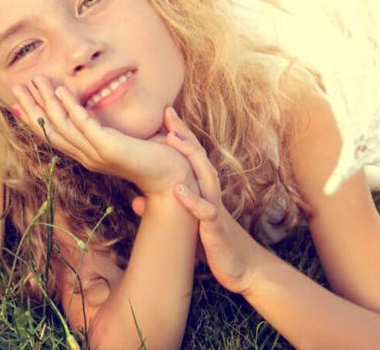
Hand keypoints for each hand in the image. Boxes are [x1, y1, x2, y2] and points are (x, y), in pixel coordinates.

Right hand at [10, 75, 191, 195]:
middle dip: (32, 107)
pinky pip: (83, 124)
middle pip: (50, 130)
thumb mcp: (127, 138)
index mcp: (88, 154)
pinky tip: (60, 91)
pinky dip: (70, 106)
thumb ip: (110, 126)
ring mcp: (96, 153)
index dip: (34, 119)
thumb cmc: (156, 156)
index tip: (18, 103)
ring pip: (62, 125)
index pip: (54, 136)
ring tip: (35, 80)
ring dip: (46, 101)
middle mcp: (87, 156)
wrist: (174, 178)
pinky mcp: (109, 148)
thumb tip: (104, 107)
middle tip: (16, 87)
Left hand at [133, 114, 264, 294]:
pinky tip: (178, 191)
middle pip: (198, 157)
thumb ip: (162, 211)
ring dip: (190, 156)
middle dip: (184, 134)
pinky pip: (206, 212)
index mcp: (202, 189)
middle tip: (168, 112)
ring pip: (205, 176)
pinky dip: (192, 201)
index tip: (164, 113)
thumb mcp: (184, 224)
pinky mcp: (216, 229)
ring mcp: (214, 209)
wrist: (242, 268)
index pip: (191, 156)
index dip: (178, 134)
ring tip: (172, 138)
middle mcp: (209, 193)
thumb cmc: (211, 242)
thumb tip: (137, 202)